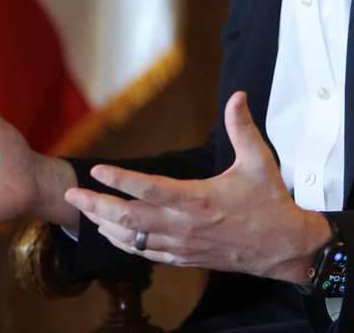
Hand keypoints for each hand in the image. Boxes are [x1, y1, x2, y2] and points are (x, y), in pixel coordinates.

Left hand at [67, 91, 330, 281]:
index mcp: (198, 199)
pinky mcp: (184, 258)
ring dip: (104, 225)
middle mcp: (184, 225)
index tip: (97, 170)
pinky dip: (124, 243)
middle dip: (96, 206)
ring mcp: (182, 245)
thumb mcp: (258, 160)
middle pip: (129, 219)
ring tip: (84, 211)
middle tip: (72, 194)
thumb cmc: (269, 202)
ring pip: (132, 240)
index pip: (149, 189)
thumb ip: (242, 127)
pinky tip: (111, 233)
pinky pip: (145, 254)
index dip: (120, 180)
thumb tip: (237, 96)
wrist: (282, 246)